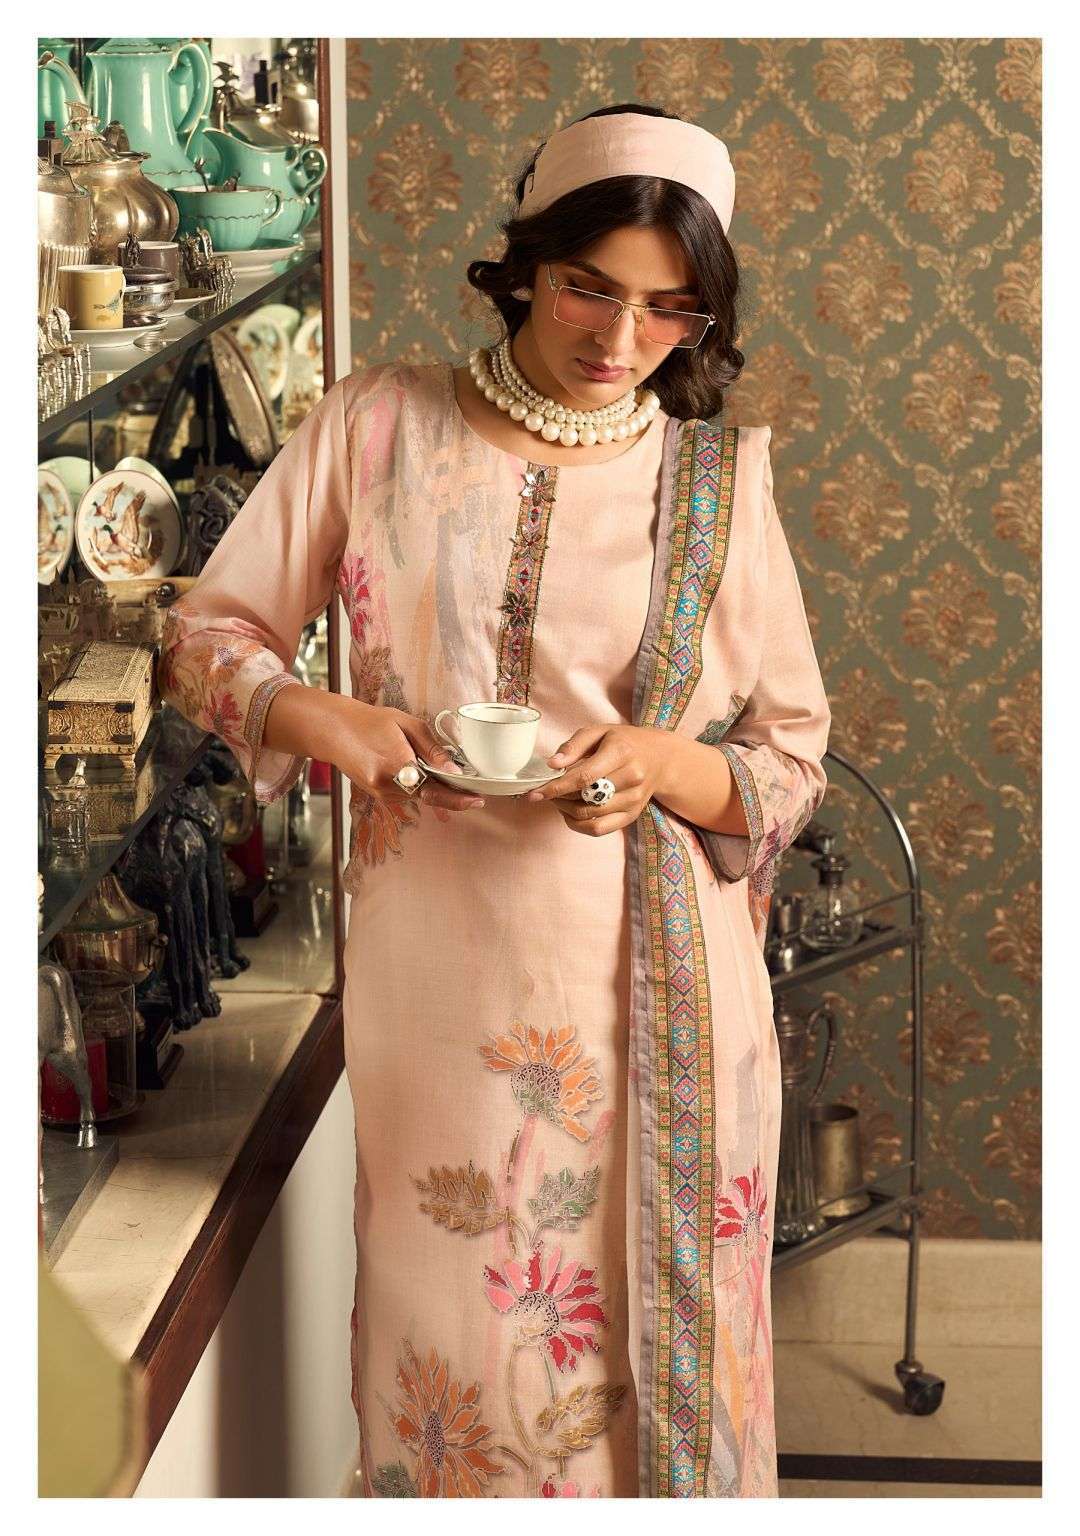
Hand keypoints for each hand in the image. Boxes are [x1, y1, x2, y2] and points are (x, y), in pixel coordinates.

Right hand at [333, 700, 485, 812]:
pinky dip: (418, 786)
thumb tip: (455, 771)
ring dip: (433, 788)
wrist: (334, 731)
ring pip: (418, 796)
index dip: (457, 797)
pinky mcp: (377, 795)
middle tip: (471, 793)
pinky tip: (417, 772)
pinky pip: (407, 794)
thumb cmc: (371, 722)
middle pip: (429, 795)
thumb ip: (433, 750)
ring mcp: (380, 793)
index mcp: (396, 763)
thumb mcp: (408, 725)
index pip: (433, 787)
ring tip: (440, 774)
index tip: (477, 800)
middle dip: (449, 793)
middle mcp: (387, 784)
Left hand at [523, 723, 672, 835]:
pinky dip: (578, 825)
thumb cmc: (624, 742)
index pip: (584, 776)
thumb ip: (574, 745)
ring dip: (566, 810)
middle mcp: (631, 777)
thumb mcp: (599, 731)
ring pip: (589, 815)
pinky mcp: (631, 816)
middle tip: (547, 791)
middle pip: (585, 798)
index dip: (556, 787)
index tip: (535, 792)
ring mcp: (633, 800)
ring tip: (559, 799)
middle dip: (559, 798)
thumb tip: (552, 764)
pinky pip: (599, 829)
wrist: (660, 758)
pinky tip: (570, 813)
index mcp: (622, 752)